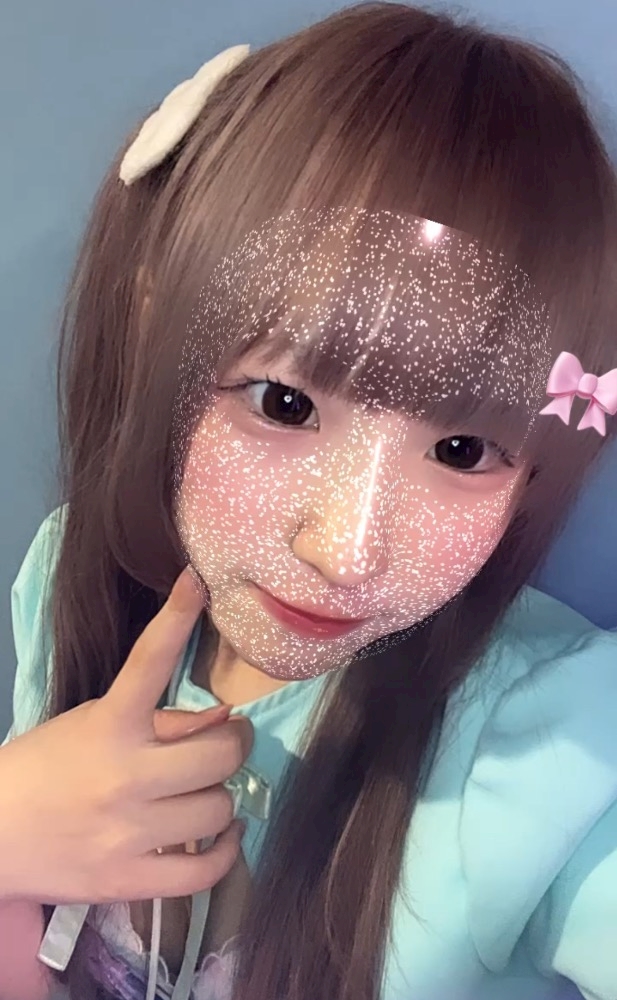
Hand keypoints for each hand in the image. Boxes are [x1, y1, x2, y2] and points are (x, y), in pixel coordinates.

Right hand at [0, 568, 252, 904]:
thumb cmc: (43, 769)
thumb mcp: (89, 726)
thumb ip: (157, 720)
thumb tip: (225, 717)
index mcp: (107, 725)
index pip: (149, 661)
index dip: (176, 617)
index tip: (196, 581)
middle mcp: (123, 776)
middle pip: (220, 754)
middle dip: (232, 745)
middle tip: (226, 743)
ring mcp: (127, 833)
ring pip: (219, 808)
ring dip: (218, 796)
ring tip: (202, 791)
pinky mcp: (128, 881)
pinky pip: (206, 869)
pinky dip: (225, 850)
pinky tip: (220, 833)